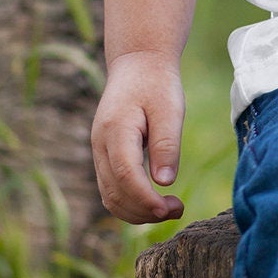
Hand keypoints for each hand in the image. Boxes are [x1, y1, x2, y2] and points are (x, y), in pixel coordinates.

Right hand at [92, 51, 185, 223]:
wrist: (137, 65)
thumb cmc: (156, 84)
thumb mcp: (169, 109)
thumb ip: (166, 144)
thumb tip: (164, 183)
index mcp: (115, 129)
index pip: (125, 175)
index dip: (146, 199)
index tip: (171, 208)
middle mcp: (100, 144)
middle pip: (114, 192)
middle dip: (145, 211)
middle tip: (178, 209)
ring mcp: (99, 152)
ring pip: (109, 196)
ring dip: (137, 212)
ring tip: (171, 209)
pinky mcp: (104, 157)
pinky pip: (111, 190)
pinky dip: (130, 204)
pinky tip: (155, 203)